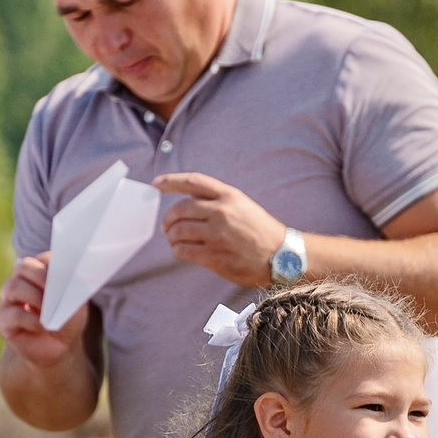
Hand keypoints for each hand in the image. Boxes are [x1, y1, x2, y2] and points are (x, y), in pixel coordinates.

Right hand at [0, 252, 85, 365]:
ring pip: (13, 286)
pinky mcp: (3, 320)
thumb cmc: (65, 321)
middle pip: (23, 266)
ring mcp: (9, 299)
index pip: (43, 258)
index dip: (54, 265)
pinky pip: (12, 313)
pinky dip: (30, 319)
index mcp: (39, 272)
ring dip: (34, 297)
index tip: (67, 276)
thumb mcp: (76, 305)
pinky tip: (42, 326)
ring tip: (48, 312)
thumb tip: (68, 278)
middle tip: (56, 292)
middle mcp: (21, 281)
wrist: (57, 348)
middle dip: (41, 277)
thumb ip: (73, 290)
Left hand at [158, 173, 285, 286]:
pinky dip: (178, 251)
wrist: (281, 256)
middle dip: (167, 219)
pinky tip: (182, 251)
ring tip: (175, 240)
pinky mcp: (215, 256)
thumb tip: (187, 203)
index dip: (171, 181)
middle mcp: (221, 212)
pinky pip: (184, 251)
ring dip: (172, 237)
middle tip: (166, 226)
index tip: (156, 184)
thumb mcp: (242, 205)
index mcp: (229, 196)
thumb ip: (217, 201)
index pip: (193, 182)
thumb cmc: (261, 231)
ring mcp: (217, 235)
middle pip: (179, 209)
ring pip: (178, 231)